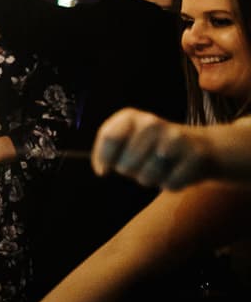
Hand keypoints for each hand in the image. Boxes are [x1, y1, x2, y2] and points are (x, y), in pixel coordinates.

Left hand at [93, 107, 212, 190]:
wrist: (201, 146)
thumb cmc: (152, 147)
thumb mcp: (128, 141)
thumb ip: (108, 150)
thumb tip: (100, 170)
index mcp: (130, 117)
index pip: (109, 137)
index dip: (103, 158)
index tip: (102, 171)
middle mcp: (151, 123)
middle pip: (125, 164)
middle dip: (130, 172)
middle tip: (142, 164)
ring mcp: (174, 137)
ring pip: (146, 177)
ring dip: (150, 180)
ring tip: (159, 168)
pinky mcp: (194, 155)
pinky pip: (169, 184)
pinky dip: (170, 185)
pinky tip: (176, 173)